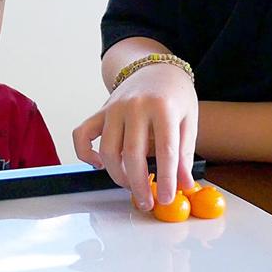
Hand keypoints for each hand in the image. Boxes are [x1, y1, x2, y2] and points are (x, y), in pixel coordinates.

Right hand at [72, 64, 197, 209]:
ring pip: (107, 150)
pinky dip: (85, 154)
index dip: (166, 178)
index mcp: (163, 106)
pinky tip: (100, 165)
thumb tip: (185, 186)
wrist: (156, 69)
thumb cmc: (175, 96)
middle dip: (139, 184)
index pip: (165, 149)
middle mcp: (135, 105)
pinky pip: (82, 135)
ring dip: (117, 175)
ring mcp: (114, 107)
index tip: (166, 198)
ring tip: (131, 186)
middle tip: (147, 202)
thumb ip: (185, 153)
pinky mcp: (100, 111)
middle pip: (132, 153)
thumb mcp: (189, 120)